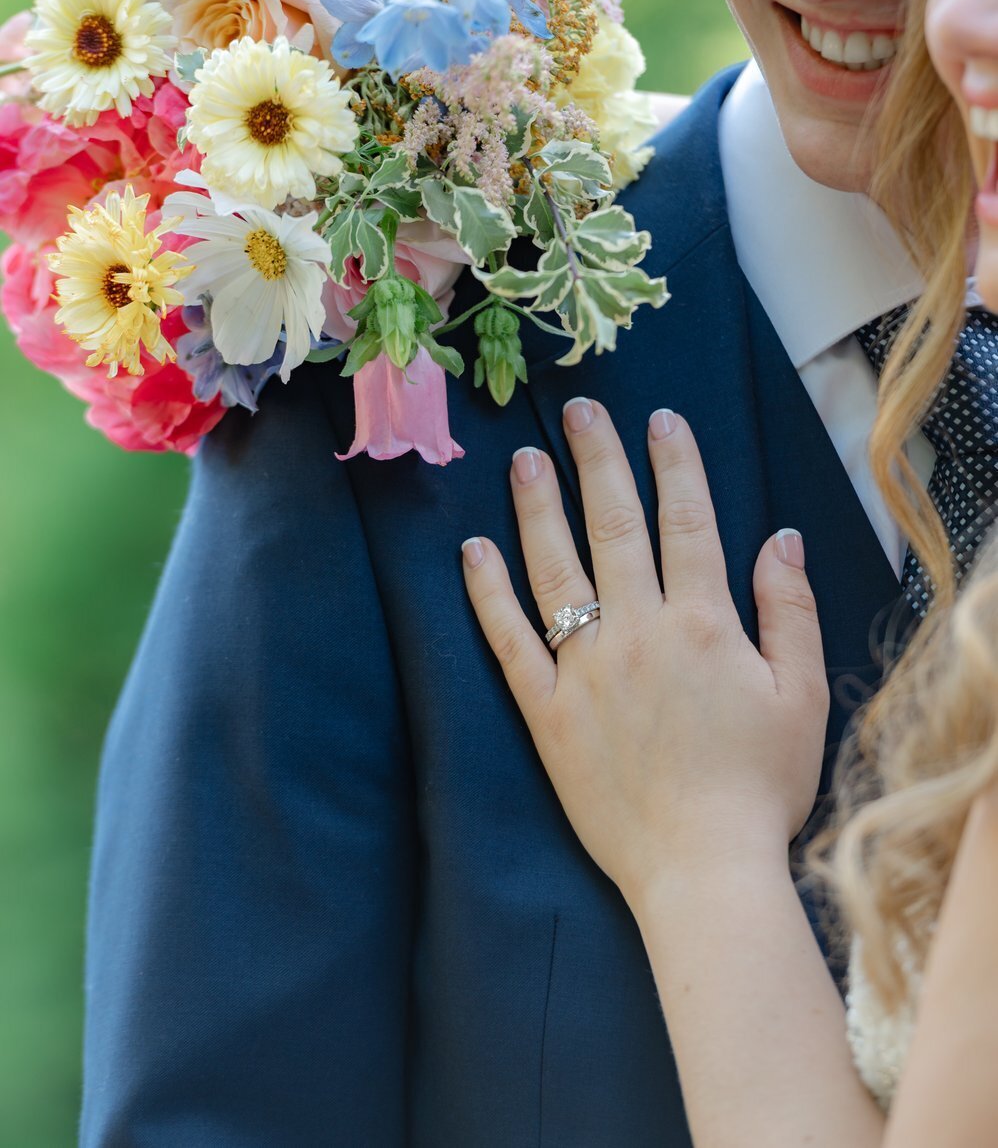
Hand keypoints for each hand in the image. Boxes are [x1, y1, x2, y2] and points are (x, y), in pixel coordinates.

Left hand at [462, 400, 829, 909]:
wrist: (703, 869)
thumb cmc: (760, 787)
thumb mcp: (801, 695)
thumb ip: (789, 610)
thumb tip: (781, 538)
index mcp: (702, 624)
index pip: (685, 522)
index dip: (674, 464)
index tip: (659, 418)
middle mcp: (637, 632)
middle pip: (613, 527)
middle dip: (598, 461)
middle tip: (578, 410)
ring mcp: (584, 671)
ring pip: (554, 569)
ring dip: (537, 509)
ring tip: (523, 459)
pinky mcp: (546, 712)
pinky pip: (509, 641)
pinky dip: (488, 594)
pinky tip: (473, 550)